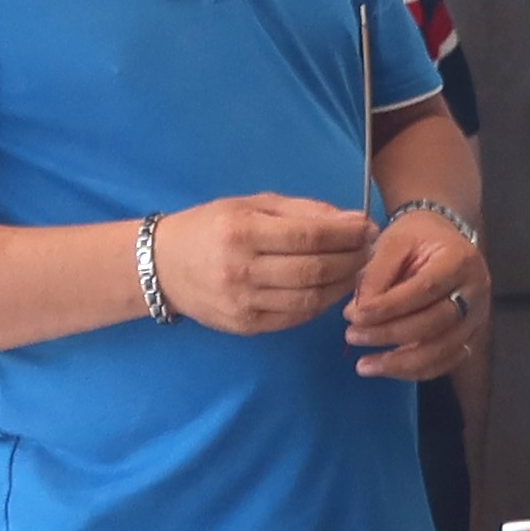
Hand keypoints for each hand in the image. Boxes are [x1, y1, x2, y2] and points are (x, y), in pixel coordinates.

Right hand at [157, 194, 377, 333]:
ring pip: (310, 298)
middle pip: (314, 270)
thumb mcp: (252, 205)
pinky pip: (296, 317)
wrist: (161, 266)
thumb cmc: (212, 227)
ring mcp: (242, 302)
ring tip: (355, 269)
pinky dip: (321, 304)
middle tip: (368, 250)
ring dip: (343, 284)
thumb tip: (353, 221)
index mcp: (242, 232)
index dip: (347, 235)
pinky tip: (331, 289)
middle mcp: (241, 270)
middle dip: (352, 260)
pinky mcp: (244, 325)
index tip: (368, 228)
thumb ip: (304, 211)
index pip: (309, 236)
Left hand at [344, 205, 489, 383]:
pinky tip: (387, 369)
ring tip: (363, 365)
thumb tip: (358, 314)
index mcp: (459, 261)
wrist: (444, 240)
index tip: (354, 316)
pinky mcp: (470, 336)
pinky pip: (445, 362)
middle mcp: (476, 291)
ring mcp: (477, 317)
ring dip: (400, 363)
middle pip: (435, 323)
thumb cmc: (416, 238)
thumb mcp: (393, 242)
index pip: (425, 289)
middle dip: (389, 334)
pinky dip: (415, 371)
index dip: (389, 307)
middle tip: (351, 336)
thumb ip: (375, 274)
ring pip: (442, 350)